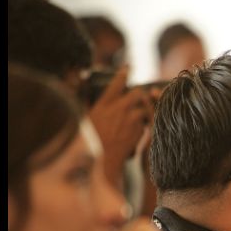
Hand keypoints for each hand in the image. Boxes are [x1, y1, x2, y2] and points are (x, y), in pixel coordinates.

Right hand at [88, 66, 154, 184]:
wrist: (102, 162)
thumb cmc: (91, 144)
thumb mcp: (87, 121)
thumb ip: (91, 106)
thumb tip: (86, 94)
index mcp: (103, 105)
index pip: (116, 83)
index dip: (123, 73)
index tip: (129, 67)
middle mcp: (118, 109)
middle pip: (137, 92)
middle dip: (139, 95)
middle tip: (138, 99)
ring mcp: (130, 119)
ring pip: (143, 109)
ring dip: (142, 113)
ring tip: (135, 121)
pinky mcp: (139, 130)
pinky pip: (145, 124)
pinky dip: (141, 128)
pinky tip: (134, 134)